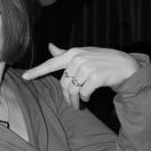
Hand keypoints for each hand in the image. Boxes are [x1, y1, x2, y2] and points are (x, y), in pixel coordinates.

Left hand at [22, 43, 139, 108]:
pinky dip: (85, 99)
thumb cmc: (102, 60)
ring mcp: (87, 67)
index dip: (37, 71)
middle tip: (72, 103)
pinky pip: (84, 93)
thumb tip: (50, 46)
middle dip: (66, 96)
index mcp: (73, 53)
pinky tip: (88, 98)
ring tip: (79, 104)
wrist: (125, 66)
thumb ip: (65, 53)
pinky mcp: (96, 77)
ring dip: (74, 100)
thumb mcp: (83, 54)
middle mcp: (78, 58)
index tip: (25, 77)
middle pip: (63, 83)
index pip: (51, 63)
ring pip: (72, 90)